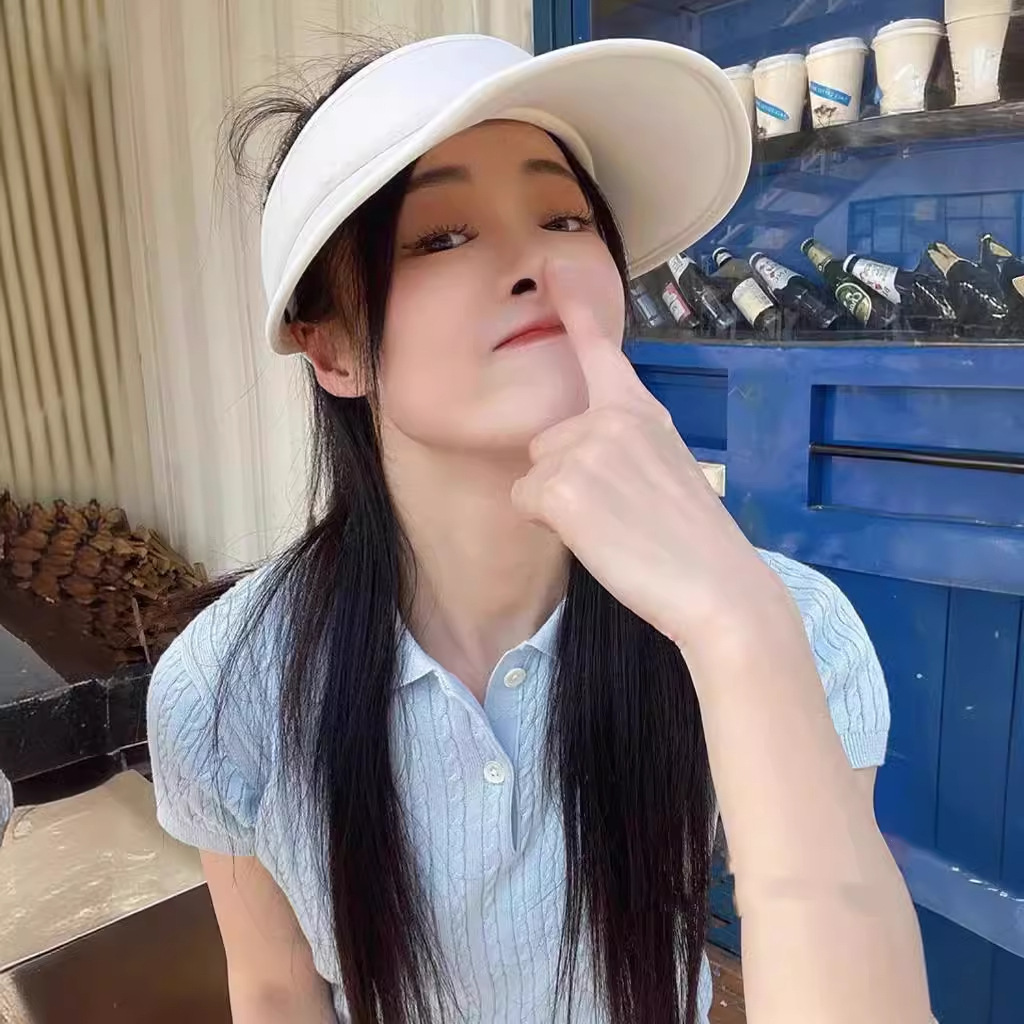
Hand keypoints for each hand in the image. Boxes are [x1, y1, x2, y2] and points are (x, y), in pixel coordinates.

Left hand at [511, 261, 783, 652]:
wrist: (719, 587)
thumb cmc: (695, 540)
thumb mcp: (667, 467)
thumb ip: (623, 442)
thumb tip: (577, 454)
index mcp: (640, 408)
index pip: (598, 349)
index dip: (572, 307)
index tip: (551, 264)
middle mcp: (610, 415)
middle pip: (546, 441)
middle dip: (567, 478)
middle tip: (619, 513)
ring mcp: (586, 446)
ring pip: (534, 473)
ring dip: (560, 504)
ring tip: (614, 527)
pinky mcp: (564, 487)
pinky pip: (525, 500)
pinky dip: (550, 526)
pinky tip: (597, 539)